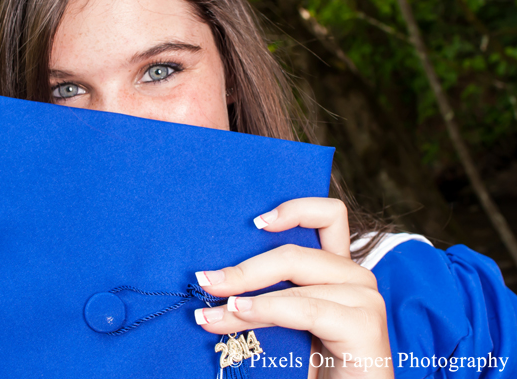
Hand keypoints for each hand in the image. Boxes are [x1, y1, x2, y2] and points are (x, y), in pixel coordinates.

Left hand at [194, 198, 393, 378]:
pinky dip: (266, 309)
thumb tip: (218, 278)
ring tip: (209, 313)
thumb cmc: (315, 367)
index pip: (329, 215)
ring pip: (293, 279)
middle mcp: (356, 277)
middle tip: (205, 281)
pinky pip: (304, 308)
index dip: (294, 208)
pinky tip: (238, 314)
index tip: (255, 222)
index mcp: (339, 270)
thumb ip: (269, 295)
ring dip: (244, 294)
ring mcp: (365, 299)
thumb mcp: (287, 322)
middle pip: (295, 252)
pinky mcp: (364, 325)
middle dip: (243, 268)